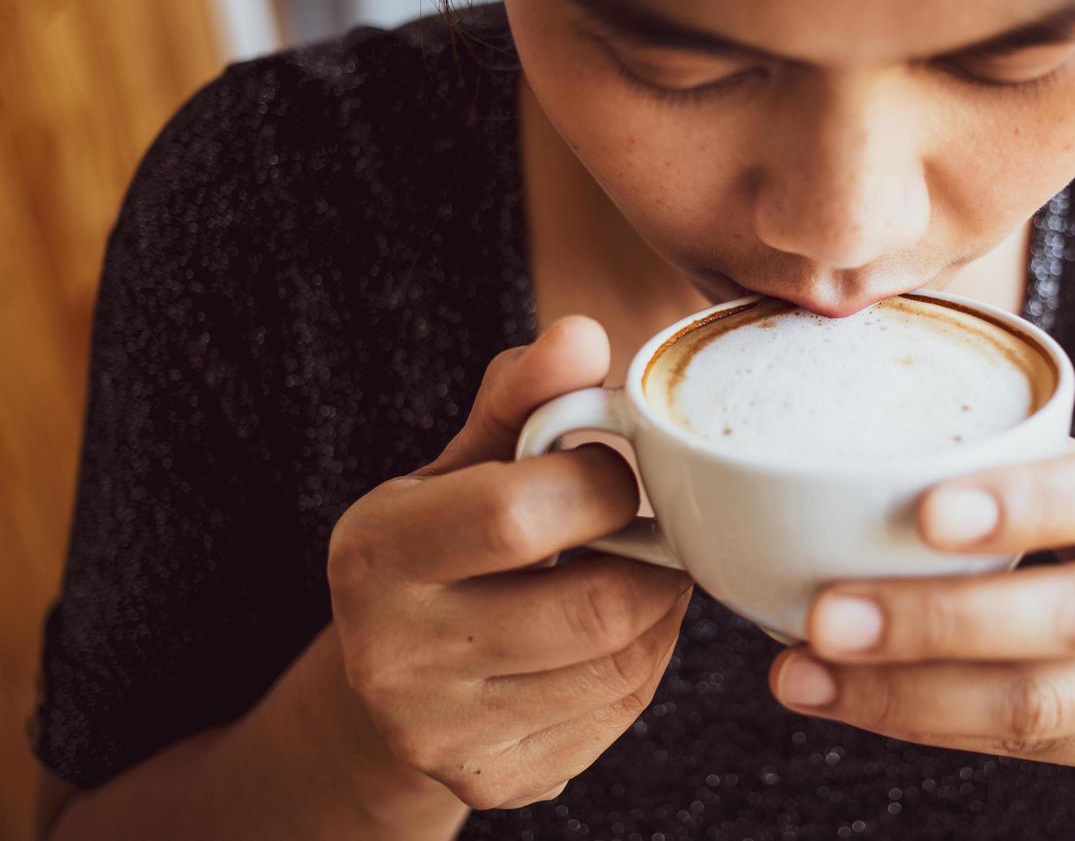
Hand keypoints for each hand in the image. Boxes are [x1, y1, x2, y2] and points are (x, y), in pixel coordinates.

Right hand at [328, 317, 692, 809]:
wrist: (388, 684)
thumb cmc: (443, 543)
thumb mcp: (463, 463)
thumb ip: (521, 398)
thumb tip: (581, 334)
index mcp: (374, 553)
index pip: (516, 513)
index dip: (600, 481)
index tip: (615, 467)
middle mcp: (393, 655)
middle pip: (594, 604)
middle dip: (651, 554)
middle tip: (652, 523)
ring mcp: (445, 733)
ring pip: (624, 661)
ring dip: (660, 606)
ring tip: (638, 568)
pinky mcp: (500, 781)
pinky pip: (621, 711)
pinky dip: (645, 658)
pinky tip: (617, 629)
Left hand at [769, 439, 1074, 781]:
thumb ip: (1050, 470)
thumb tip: (883, 457)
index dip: (1027, 504)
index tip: (926, 511)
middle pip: (1071, 619)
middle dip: (935, 624)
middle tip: (822, 617)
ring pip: (1043, 707)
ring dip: (909, 696)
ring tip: (803, 677)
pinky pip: (1035, 748)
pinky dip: (936, 725)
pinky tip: (859, 703)